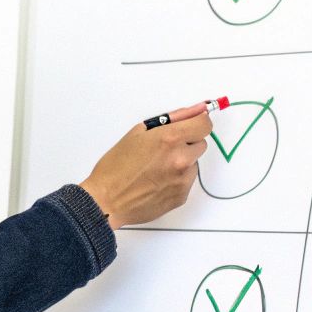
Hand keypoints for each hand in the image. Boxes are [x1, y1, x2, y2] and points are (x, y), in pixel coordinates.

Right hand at [78, 103, 212, 227]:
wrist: (107, 201)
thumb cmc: (116, 167)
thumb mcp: (138, 132)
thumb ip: (173, 119)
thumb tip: (197, 110)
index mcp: (170, 139)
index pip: (205, 124)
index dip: (197, 123)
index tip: (191, 126)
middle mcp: (181, 159)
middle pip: (201, 143)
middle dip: (186, 143)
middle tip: (163, 150)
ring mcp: (183, 180)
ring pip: (194, 163)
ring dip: (182, 162)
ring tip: (156, 169)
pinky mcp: (182, 196)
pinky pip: (187, 181)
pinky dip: (176, 179)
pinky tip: (156, 182)